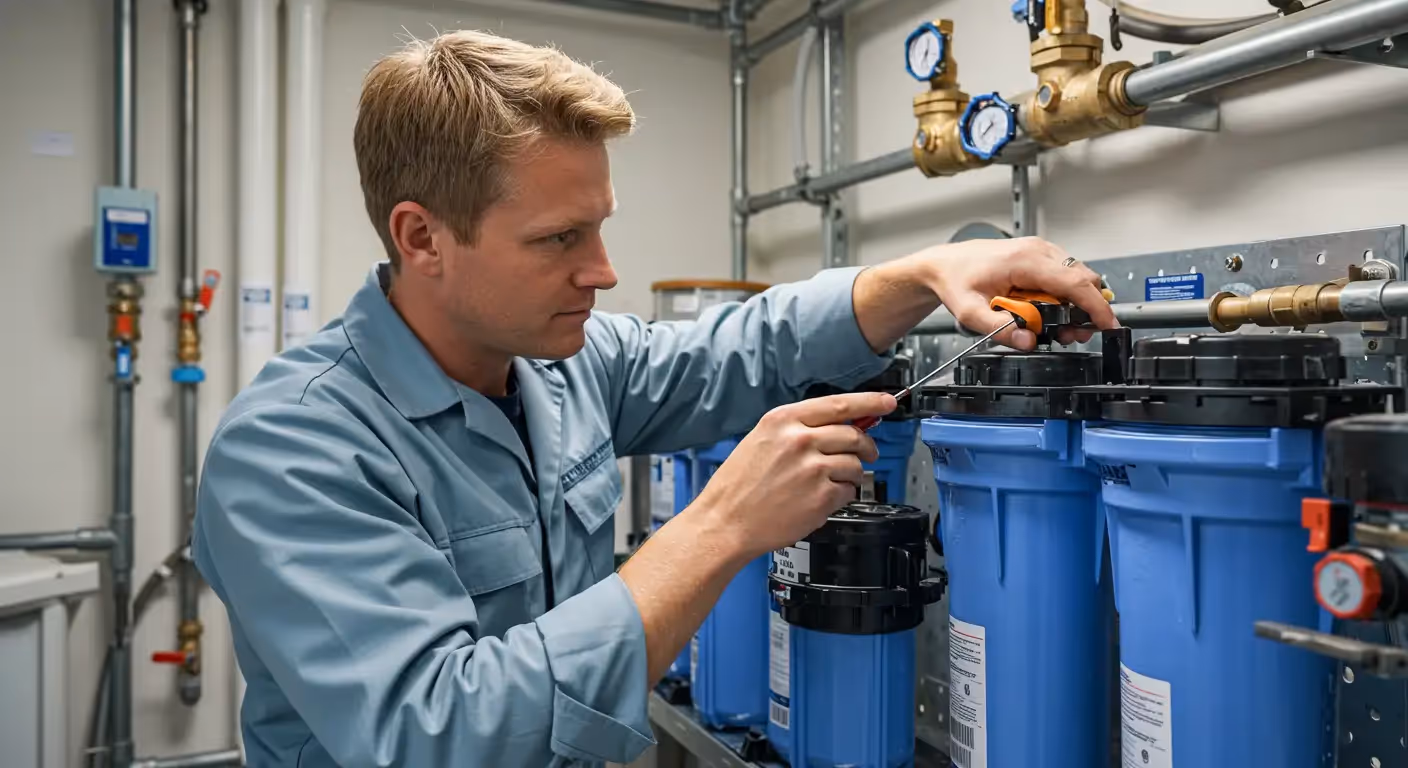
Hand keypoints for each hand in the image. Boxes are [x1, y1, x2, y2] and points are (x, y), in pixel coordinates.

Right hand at [690, 392, 895, 558]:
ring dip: (852, 475)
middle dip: (866, 446)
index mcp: (783, 421)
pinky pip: (848, 491)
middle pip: (854, 435)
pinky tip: (819, 500)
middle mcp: (800, 440)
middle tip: (867, 454)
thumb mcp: (761, 441)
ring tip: (830, 483)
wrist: (724, 522)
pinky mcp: (821, 497)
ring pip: (855, 465)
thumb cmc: (737, 486)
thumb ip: (798, 429)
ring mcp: (812, 469)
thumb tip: (836, 426)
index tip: (887, 402)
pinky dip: (841, 496)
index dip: (870, 402)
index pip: (838, 405)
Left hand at [917, 237, 1117, 349]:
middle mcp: (1039, 250)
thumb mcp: (970, 313)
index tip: (1108, 326)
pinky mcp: (1040, 256)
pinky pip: (1065, 276)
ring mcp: (1041, 250)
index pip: (1075, 283)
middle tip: (1071, 335)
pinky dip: (1064, 296)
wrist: (944, 265)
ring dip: (1075, 305)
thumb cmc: (956, 281)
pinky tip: (1048, 312)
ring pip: (1077, 278)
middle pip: (1083, 280)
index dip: (1096, 307)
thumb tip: (1028, 341)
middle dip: (1086, 311)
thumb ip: (999, 330)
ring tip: (1056, 328)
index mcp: (1025, 260)